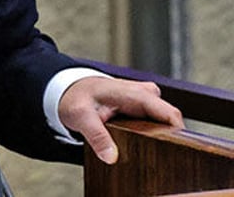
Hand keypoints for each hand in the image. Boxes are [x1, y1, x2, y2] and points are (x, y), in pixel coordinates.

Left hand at [58, 76, 183, 163]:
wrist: (70, 89)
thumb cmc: (76, 97)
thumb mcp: (81, 116)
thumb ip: (96, 136)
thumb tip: (111, 158)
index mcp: (136, 94)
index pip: (171, 115)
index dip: (179, 136)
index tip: (174, 155)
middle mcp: (146, 94)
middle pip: (170, 122)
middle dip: (169, 141)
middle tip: (156, 161)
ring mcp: (146, 101)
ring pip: (164, 124)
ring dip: (160, 139)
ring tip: (147, 155)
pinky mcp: (143, 108)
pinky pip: (156, 124)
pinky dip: (152, 136)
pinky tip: (142, 149)